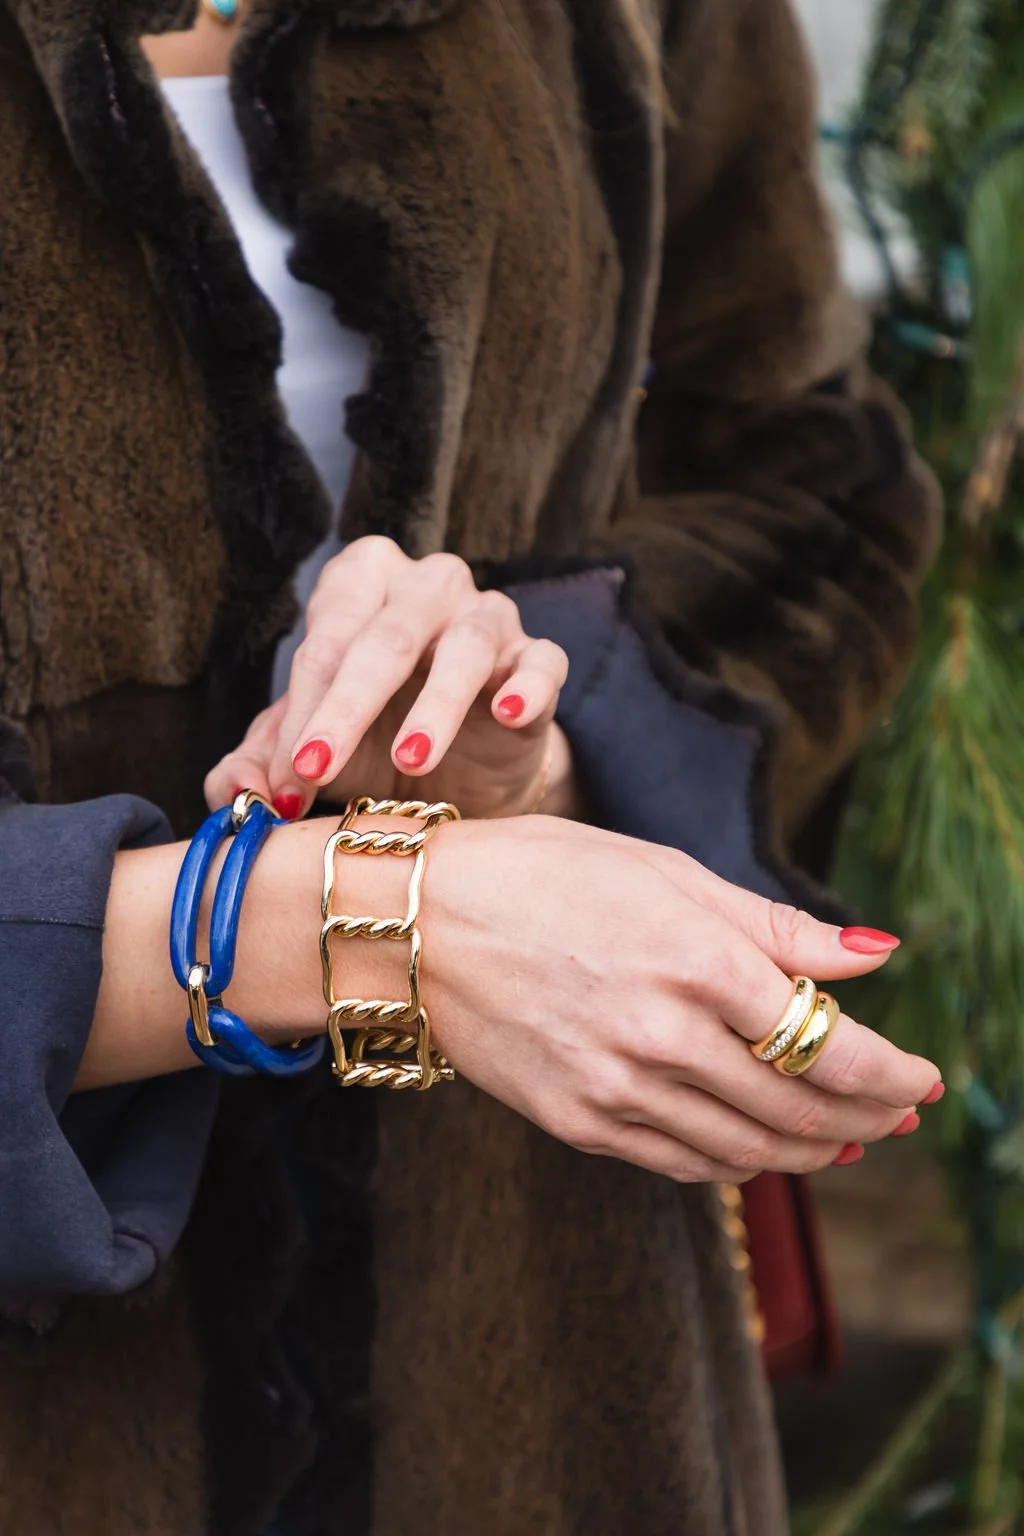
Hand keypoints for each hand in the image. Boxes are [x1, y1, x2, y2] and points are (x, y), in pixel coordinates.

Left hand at [205, 537, 569, 819]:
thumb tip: (232, 791)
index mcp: (361, 584)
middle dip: (345, 709)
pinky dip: (528, 687)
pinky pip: (541, 663)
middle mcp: (426, 585)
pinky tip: (509, 714)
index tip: (285, 780)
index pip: (325, 641)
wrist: (462, 775)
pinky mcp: (538, 658)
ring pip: (465, 646)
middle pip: (385, 637)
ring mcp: (489, 617)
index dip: (301, 713)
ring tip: (410, 759)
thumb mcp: (312, 749)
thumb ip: (261, 763)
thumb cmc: (375, 738)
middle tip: (317, 767)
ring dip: (435, 705)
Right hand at [421, 816, 940, 1182]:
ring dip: (810, 1152)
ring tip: (841, 1141)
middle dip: (866, 1119)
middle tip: (897, 1117)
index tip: (923, 1080)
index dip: (891, 1073)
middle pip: (800, 1108)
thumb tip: (876, 957)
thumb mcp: (665, 873)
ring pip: (747, 1151)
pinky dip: (735, 1164)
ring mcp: (617, 1089)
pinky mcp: (578, 1123)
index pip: (830, 1045)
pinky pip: (681, 1164)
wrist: (417, 923)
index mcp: (696, 958)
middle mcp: (663, 1035)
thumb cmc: (543, 874)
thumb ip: (775, 927)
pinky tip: (755, 1147)